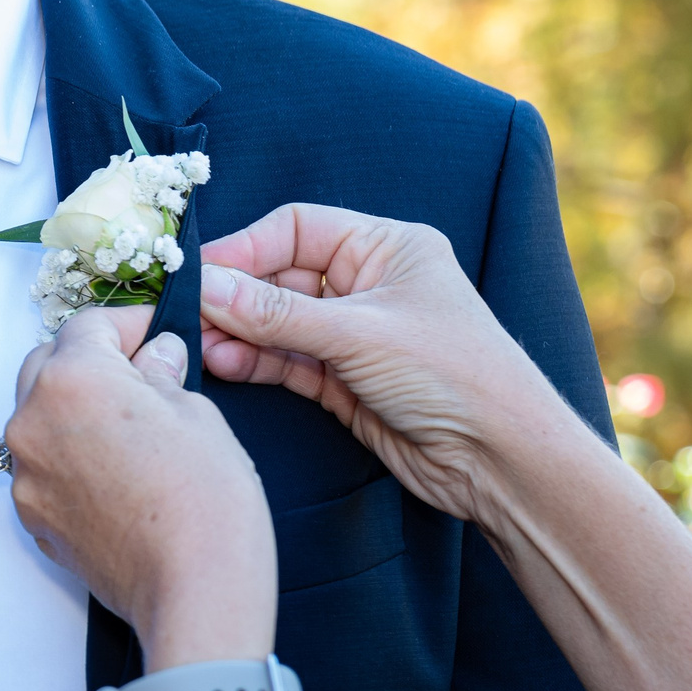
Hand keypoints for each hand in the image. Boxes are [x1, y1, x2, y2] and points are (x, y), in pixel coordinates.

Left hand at [5, 306, 275, 668]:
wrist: (194, 593)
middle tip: (143, 374)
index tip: (157, 333)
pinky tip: (114, 473)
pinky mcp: (31, 515)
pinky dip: (69, 458)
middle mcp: (32, 420)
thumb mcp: (197, 414)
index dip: (129, 324)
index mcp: (72, 379)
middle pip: (50, 364)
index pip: (89, 325)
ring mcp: (25, 472)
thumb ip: (162, 374)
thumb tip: (157, 353)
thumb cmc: (205, 500)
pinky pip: (43, 466)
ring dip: (75, 410)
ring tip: (130, 428)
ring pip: (40, 416)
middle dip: (91, 361)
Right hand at [198, 205, 586, 523]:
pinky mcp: (344, 381)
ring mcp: (354, 335)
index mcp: (387, 248)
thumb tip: (204, 284)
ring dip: (238, 332)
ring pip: (277, 322)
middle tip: (188, 310)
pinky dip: (254, 361)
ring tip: (199, 344)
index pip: (297, 228)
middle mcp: (368, 284)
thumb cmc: (453, 374)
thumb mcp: (359, 334)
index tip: (200, 271)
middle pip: (280, 276)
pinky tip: (223, 363)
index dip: (246, 247)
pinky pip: (286, 360)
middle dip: (235, 294)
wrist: (503, 462)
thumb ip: (275, 312)